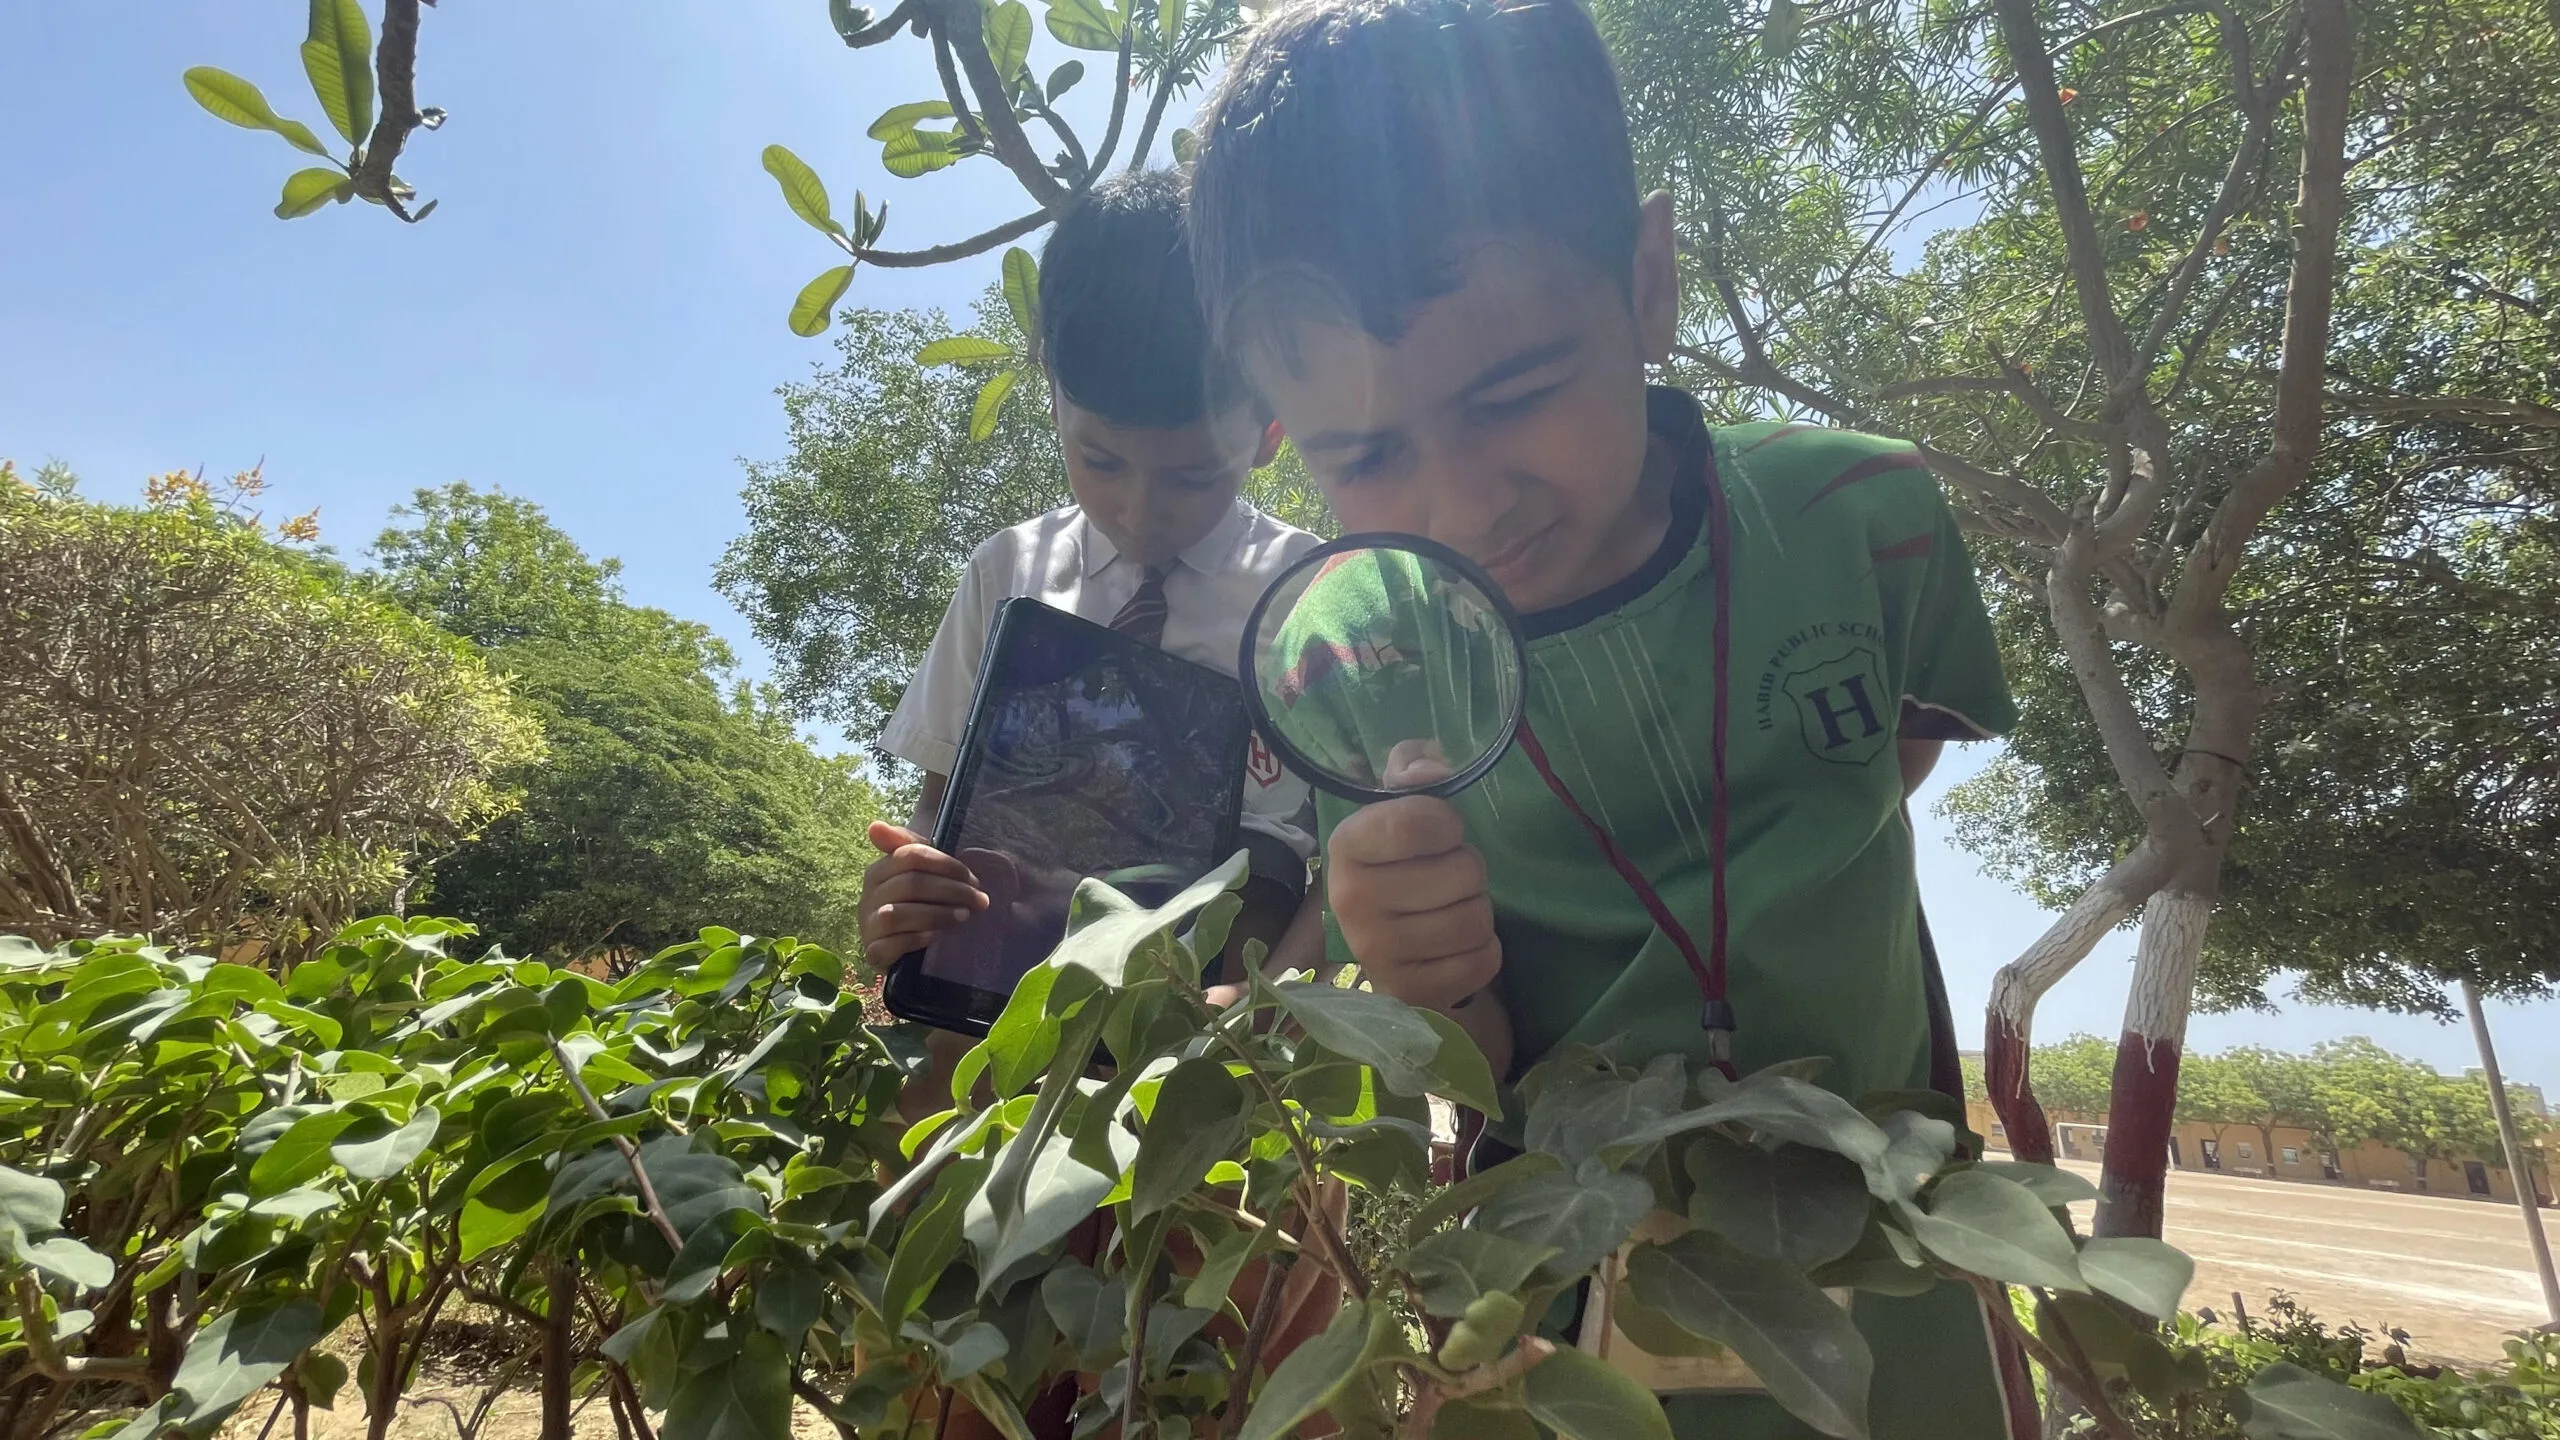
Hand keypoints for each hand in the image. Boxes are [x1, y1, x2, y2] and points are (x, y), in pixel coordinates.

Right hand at [860, 821, 988, 966]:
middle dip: (951, 890)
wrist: (902, 949)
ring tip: (963, 917)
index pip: (911, 855)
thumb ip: (912, 848)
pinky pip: (887, 946)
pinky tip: (934, 937)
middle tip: (979, 900)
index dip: (946, 864)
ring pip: (896, 914)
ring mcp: (868, 925)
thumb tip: (875, 826)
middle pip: (910, 883)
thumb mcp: (920, 874)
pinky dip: (913, 940)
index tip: (973, 878)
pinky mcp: (872, 952)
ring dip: (935, 914)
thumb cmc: (916, 904)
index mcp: (879, 871)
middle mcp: (868, 896)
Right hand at [1323, 748, 1497, 1012]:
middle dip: (1468, 871)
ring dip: (1477, 911)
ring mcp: (1376, 953)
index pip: (1414, 822)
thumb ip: (1413, 766)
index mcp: (1345, 844)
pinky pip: (1482, 961)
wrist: (1391, 946)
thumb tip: (1428, 769)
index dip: (1447, 823)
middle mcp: (1350, 900)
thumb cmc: (1403, 863)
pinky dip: (1483, 951)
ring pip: (1476, 918)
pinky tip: (1456, 947)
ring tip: (1451, 911)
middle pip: (1463, 871)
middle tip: (1446, 879)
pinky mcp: (1408, 993)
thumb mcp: (1401, 802)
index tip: (1443, 831)